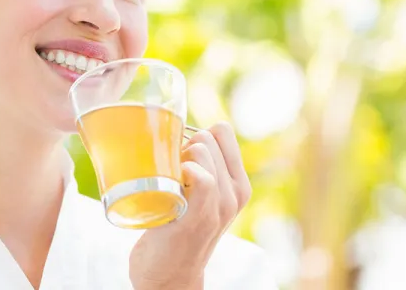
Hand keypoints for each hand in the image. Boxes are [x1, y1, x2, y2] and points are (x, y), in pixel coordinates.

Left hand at [128, 122, 251, 289]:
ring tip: (168, 181)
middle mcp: (235, 194)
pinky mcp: (200, 217)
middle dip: (184, 144)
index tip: (180, 155)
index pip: (222, 130)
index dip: (196, 134)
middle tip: (170, 172)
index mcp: (238, 184)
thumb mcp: (201, 197)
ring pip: (202, 149)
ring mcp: (220, 206)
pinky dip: (183, 171)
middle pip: (209, 135)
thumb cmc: (177, 230)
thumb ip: (202, 170)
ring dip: (178, 157)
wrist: (170, 277)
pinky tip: (171, 186)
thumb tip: (177, 133)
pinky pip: (201, 177)